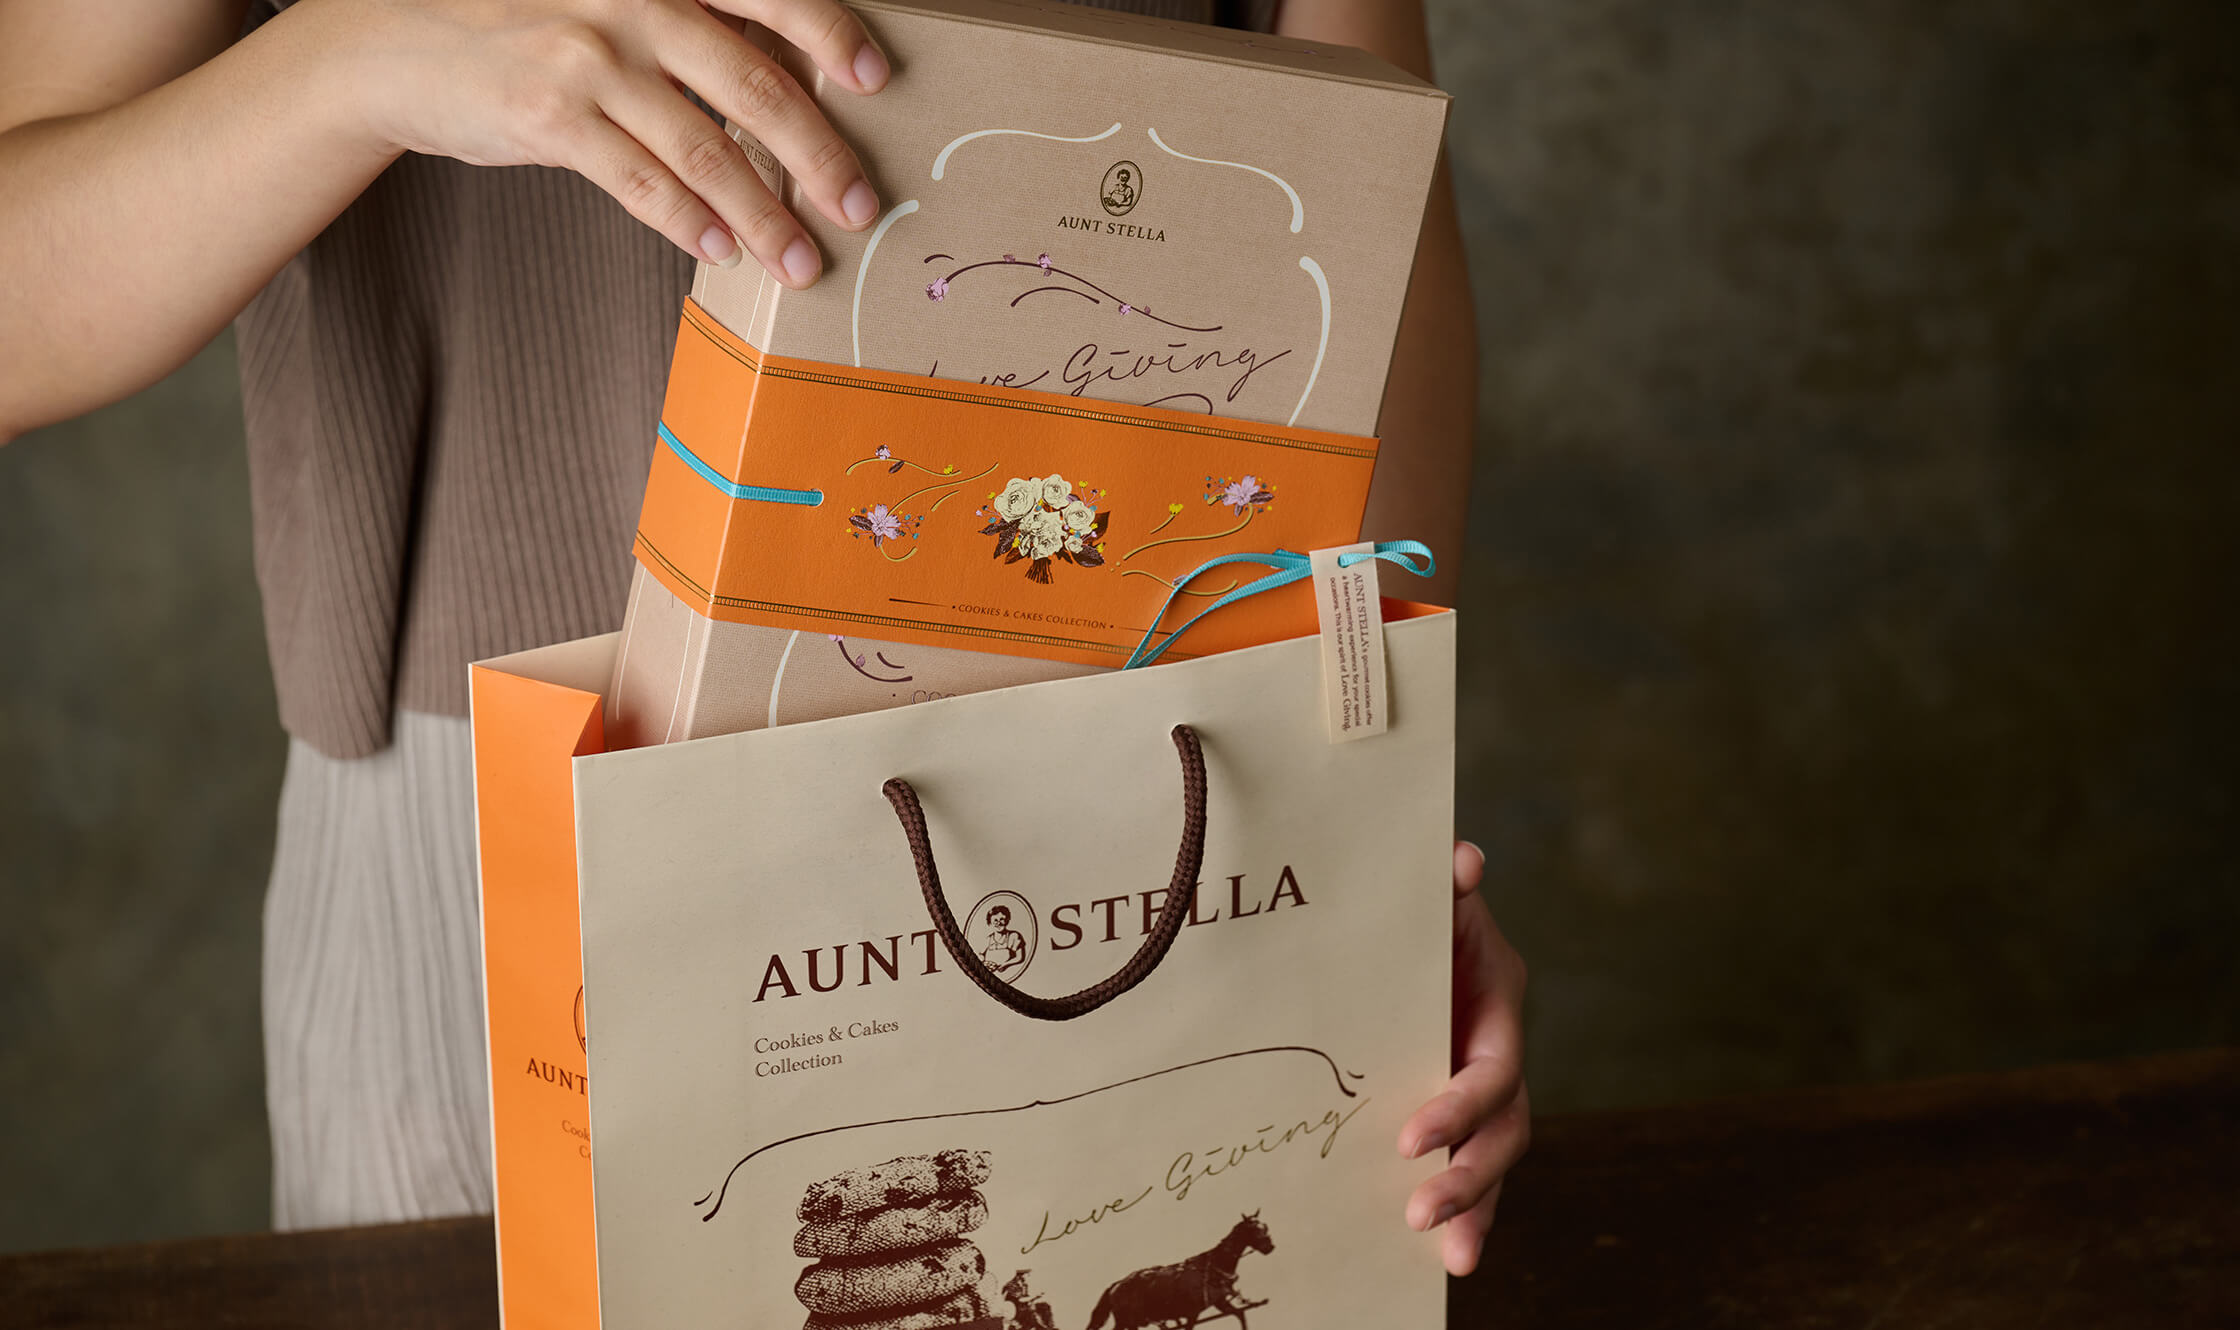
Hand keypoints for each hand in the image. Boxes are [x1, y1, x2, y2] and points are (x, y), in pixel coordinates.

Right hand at [309, 0, 890, 285]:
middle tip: (860, 205)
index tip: (876, 80)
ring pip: (706, 148)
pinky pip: (642, 181)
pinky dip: (690, 221)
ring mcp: (590, 54)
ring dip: (765, 215)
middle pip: (756, 82)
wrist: (397, 43)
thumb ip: (689, 28)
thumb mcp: (611, 0)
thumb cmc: (527, 21)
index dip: (829, 30)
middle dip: (820, 155)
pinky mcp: (550, 113)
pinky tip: (722, 250)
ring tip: (800, 261)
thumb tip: (789, 83)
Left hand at [1399, 840, 1529, 1275]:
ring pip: (1493, 1159)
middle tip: (1422, 1213)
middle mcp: (1496, 1050)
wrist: (1399, 917)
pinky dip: (1463, 1212)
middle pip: (1504, 1129)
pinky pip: (1466, 1168)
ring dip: (1475, 1208)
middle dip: (1470, 1177)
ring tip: (1452, 1258)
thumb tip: (1463, 861)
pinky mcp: (1452, 1111)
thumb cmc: (1413, 904)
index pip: (1493, 1069)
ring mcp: (1478, 1086)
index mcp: (1498, 1001)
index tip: (1411, 1138)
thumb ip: (1444, 883)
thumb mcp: (1428, 893)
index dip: (1460, 1107)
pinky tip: (1442, 1259)